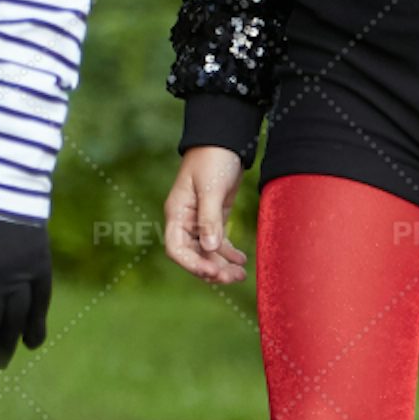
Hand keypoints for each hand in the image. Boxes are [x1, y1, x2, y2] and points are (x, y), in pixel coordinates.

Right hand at [164, 148, 249, 283]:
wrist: (224, 141)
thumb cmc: (212, 160)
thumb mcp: (211, 188)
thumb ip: (209, 219)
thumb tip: (210, 249)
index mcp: (177, 213)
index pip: (176, 249)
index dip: (192, 264)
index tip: (213, 272)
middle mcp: (185, 221)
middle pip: (193, 255)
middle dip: (211, 269)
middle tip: (233, 278)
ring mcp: (199, 221)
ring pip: (207, 252)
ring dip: (222, 265)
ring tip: (241, 275)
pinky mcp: (214, 218)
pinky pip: (218, 243)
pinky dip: (228, 253)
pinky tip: (242, 260)